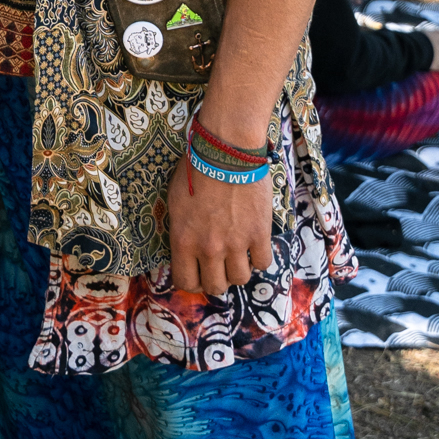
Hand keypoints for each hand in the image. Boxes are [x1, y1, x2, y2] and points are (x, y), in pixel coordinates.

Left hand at [163, 146, 272, 298]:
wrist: (226, 152)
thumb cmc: (196, 170)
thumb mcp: (176, 202)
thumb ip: (181, 231)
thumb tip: (187, 248)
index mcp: (183, 240)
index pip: (186, 282)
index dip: (193, 281)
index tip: (198, 273)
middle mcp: (209, 248)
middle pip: (215, 287)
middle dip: (217, 279)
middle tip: (220, 266)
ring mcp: (235, 243)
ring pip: (240, 279)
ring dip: (239, 269)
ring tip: (238, 254)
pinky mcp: (259, 234)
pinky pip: (263, 262)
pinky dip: (259, 257)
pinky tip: (254, 244)